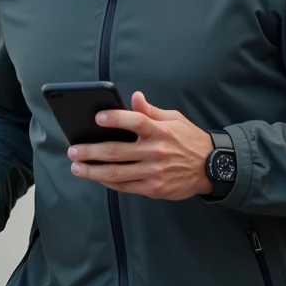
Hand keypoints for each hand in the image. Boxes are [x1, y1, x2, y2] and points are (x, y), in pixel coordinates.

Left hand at [68, 91, 214, 198]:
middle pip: (116, 151)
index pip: (135, 121)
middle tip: (73, 150)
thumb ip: (151, 111)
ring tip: (77, 167)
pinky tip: (96, 177)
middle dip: (90, 151)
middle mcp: (155, 151)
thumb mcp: (174, 119)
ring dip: (93, 171)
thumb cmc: (189, 139)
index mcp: (160, 131)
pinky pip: (125, 186)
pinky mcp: (154, 188)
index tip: (97, 118)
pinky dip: (108, 182)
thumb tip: (134, 97)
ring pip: (116, 173)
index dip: (115, 119)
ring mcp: (154, 172)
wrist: (212, 168)